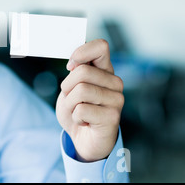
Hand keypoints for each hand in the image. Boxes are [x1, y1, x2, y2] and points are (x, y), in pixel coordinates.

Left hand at [55, 39, 123, 161]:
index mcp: (105, 70)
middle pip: (82, 72)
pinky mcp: (113, 116)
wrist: (83, 138)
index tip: (70, 67)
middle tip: (72, 99)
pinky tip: (85, 122)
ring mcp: (117, 99)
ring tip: (78, 111)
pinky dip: (75, 117)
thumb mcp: (71, 87)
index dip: (81, 53)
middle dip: (67, 87)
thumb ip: (75, 71)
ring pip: (81, 90)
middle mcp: (115, 82)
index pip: (101, 46)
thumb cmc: (77, 109)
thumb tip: (75, 63)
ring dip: (70, 104)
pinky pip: (81, 110)